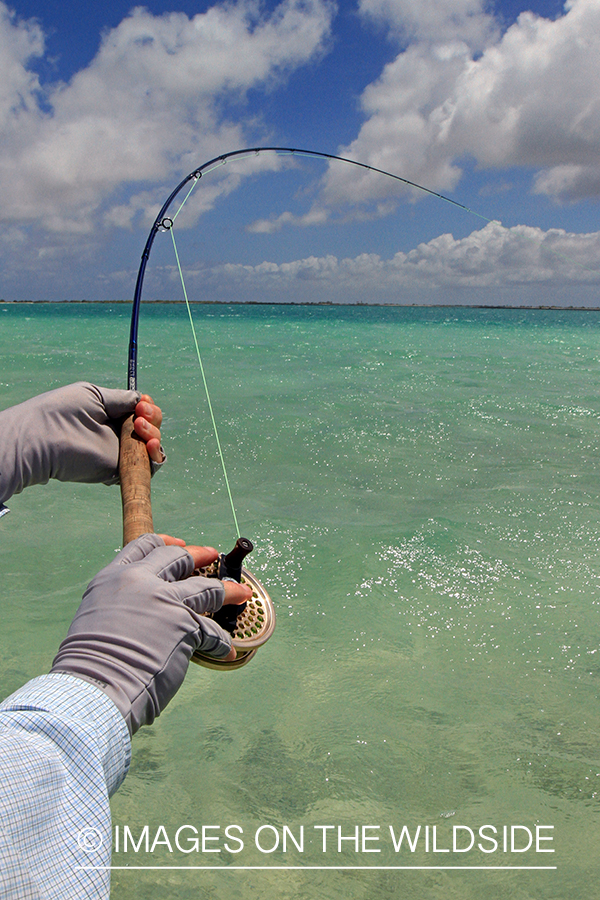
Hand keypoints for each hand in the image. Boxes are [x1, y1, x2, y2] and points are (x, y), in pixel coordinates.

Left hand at [0, 382, 164, 503]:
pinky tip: (148, 444)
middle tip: (141, 415)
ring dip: (154, 435)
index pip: (140, 412)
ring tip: (141, 427)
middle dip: (153, 418)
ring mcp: (118, 453)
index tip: (143, 403)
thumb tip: (142, 399)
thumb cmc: (63, 412)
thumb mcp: (95, 395)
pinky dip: (155, 455)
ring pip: (152, 446)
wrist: (44, 439)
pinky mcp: (118, 471)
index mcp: (110, 415)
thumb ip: (121, 399)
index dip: (147, 407)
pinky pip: (147, 466)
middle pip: (150, 428)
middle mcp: (116, 434)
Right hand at [51, 535, 251, 733]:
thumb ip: (121, 605)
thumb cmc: (90, 664)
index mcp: (114, 578)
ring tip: (241, 592)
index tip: (178, 543)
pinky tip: (226, 648)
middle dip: (199, 555)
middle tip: (212, 556)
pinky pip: (211, 630)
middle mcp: (141, 582)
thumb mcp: (97, 617)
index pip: (143, 546)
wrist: (95, 687)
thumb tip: (140, 611)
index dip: (165, 542)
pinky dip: (221, 641)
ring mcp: (165, 602)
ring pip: (206, 588)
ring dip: (227, 590)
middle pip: (177, 558)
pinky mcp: (186, 626)